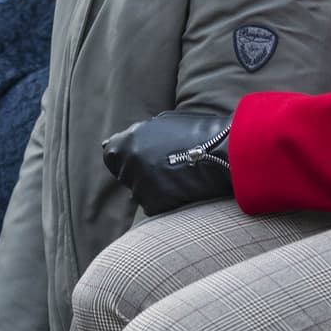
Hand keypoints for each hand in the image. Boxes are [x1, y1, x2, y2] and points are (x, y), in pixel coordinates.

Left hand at [102, 110, 233, 215]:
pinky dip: (165, 201)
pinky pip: (153, 206)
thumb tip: (105, 144)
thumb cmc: (197, 133)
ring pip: (140, 192)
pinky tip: (183, 188)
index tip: (142, 158)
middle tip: (168, 166)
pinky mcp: (154, 203)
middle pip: (125, 175)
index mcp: (128, 141)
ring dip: (154, 188)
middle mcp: (130, 162)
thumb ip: (133, 135)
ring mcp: (141, 184)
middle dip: (141, 173)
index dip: (125, 158)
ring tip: (178, 176)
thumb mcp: (161, 124)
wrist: (226, 151)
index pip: (110, 155)